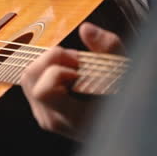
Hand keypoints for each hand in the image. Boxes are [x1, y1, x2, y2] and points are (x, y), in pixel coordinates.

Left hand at [20, 22, 123, 140]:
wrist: (125, 127)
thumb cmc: (128, 99)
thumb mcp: (127, 73)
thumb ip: (109, 48)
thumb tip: (85, 28)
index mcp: (72, 118)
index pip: (44, 91)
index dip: (59, 71)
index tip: (80, 70)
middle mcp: (53, 119)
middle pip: (30, 77)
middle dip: (52, 59)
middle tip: (77, 61)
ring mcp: (45, 116)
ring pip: (28, 77)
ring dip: (49, 63)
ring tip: (74, 66)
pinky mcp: (42, 110)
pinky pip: (33, 82)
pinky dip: (48, 70)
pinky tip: (70, 75)